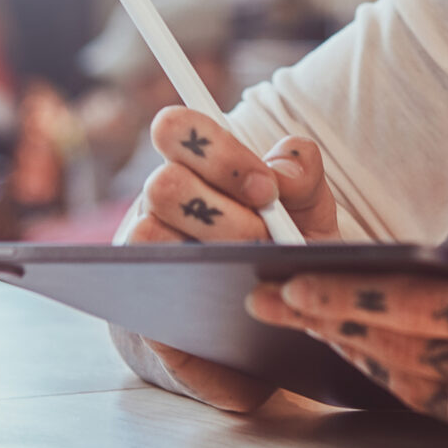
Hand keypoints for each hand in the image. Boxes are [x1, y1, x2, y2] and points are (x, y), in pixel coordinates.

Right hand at [109, 108, 339, 412]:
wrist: (270, 319)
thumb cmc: (286, 248)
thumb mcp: (308, 208)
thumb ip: (301, 174)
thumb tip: (280, 176)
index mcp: (197, 166)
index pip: (176, 127)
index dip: (218, 152)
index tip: (266, 188)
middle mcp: (162, 202)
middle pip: (163, 183)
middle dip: (222, 212)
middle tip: (264, 235)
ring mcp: (144, 250)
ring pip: (148, 233)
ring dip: (209, 250)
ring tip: (251, 268)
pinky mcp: (140, 300)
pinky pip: (142, 287)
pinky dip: (189, 288)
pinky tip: (229, 297)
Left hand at [248, 200, 447, 447]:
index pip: (424, 315)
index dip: (353, 300)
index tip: (293, 282)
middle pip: (406, 357)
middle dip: (332, 327)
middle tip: (267, 301)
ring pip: (419, 389)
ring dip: (360, 356)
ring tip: (307, 323)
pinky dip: (406, 381)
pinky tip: (372, 353)